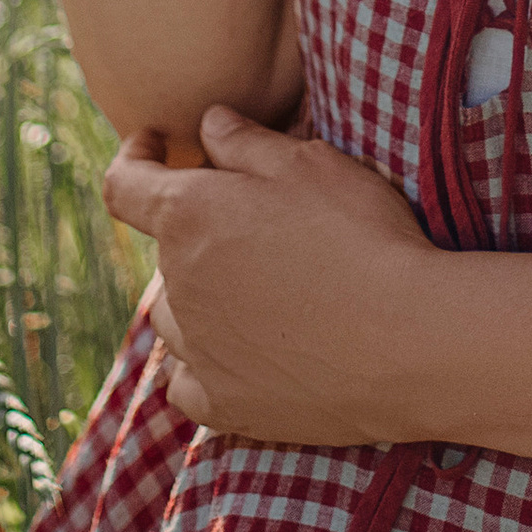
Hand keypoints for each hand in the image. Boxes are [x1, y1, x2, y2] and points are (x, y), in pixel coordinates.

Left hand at [102, 104, 443, 445]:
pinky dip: (203, 363)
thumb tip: (208, 126)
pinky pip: (186, 380)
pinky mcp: (221, 405)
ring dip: (195, 298)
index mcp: (189, 215)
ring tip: (252, 291)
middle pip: (164, 254)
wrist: (407, 340)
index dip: (133, 156)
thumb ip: (246, 142)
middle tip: (253, 228)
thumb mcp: (312, 165)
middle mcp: (179, 284)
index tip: (152, 145)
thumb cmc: (363, 237)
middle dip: (194, 233)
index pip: (124, 183)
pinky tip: (241, 353)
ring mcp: (197, 351)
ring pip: (172, 316)